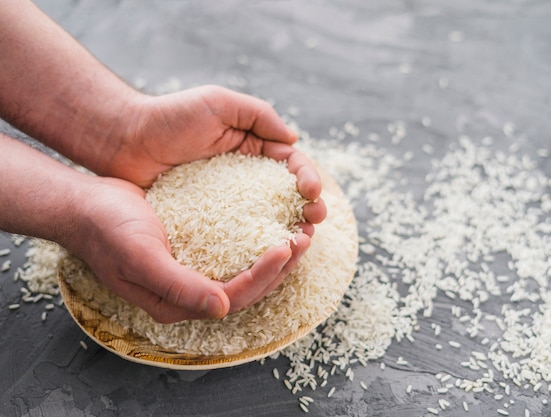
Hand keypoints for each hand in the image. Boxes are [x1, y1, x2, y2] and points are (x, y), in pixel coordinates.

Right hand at [70, 176, 312, 322]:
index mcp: (177, 302)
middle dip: (280, 266)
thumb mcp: (140, 257)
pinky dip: (256, 240)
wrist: (88, 206)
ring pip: (245, 270)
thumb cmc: (108, 230)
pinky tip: (272, 223)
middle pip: (247, 288)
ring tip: (297, 231)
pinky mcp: (196, 250)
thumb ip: (179, 286)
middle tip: (304, 238)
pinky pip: (235, 251)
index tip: (286, 246)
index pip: (234, 296)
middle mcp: (190, 292)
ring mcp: (193, 271)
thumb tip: (222, 309)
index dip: (264, 275)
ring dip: (274, 255)